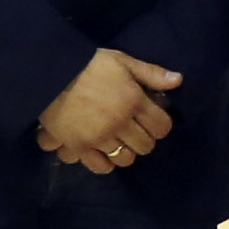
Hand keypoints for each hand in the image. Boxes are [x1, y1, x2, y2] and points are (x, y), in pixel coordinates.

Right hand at [38, 47, 180, 171]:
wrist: (50, 74)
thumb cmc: (88, 64)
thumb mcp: (122, 61)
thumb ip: (150, 73)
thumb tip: (178, 80)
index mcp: (134, 101)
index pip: (162, 127)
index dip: (161, 125)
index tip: (153, 121)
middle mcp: (120, 123)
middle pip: (145, 146)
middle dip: (144, 139)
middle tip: (135, 131)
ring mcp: (99, 138)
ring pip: (125, 159)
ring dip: (125, 152)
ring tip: (118, 142)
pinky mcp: (80, 147)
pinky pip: (100, 166)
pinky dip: (104, 162)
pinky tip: (102, 152)